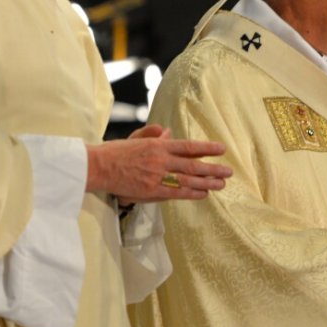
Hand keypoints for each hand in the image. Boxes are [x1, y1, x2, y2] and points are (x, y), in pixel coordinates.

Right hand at [86, 124, 232, 203]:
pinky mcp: (150, 190)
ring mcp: (156, 176)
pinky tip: (203, 193)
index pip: (188, 146)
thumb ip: (153, 134)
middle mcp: (160, 160)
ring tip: (221, 184)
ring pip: (187, 180)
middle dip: (213, 169)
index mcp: (158, 145)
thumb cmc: (116, 152)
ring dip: (207, 183)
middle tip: (229, 172)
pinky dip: (191, 193)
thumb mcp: (135, 138)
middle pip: (192, 165)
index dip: (207, 148)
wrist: (98, 167)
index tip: (222, 149)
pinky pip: (175, 193)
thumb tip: (169, 132)